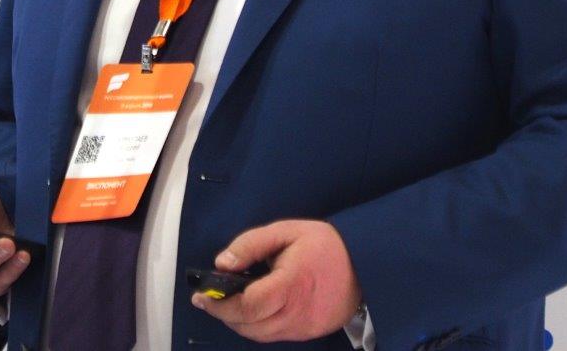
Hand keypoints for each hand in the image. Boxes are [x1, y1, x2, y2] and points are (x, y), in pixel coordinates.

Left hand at [191, 219, 361, 342]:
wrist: (365, 265)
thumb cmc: (325, 245)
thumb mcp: (286, 231)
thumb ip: (251, 244)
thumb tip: (222, 263)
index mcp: (291, 285)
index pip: (249, 305)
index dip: (220, 303)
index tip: (201, 295)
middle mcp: (296, 313)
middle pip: (249, 326)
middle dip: (223, 314)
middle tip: (208, 298)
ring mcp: (303, 327)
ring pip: (259, 335)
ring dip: (238, 322)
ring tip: (226, 303)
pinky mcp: (308, 333)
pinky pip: (274, 336)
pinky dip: (256, 327)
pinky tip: (250, 310)